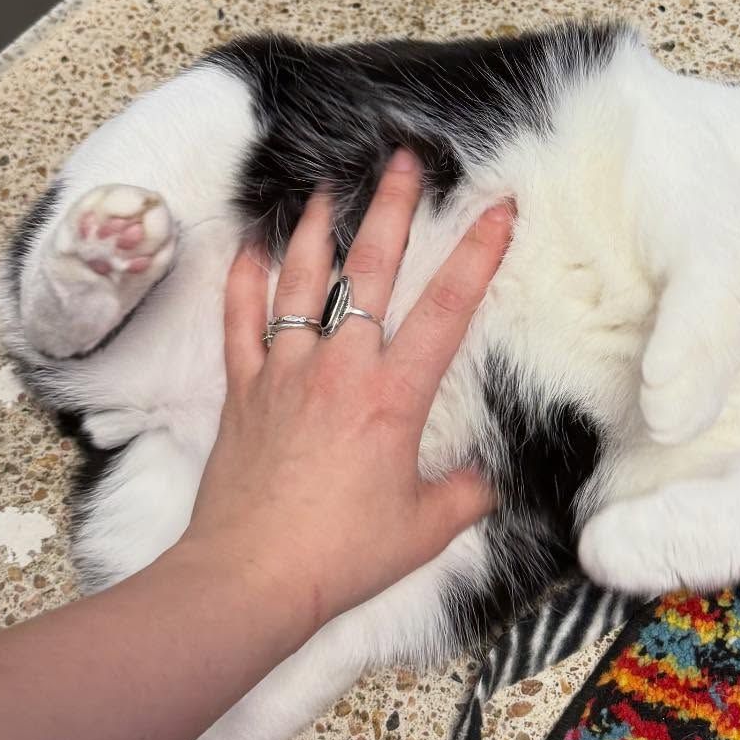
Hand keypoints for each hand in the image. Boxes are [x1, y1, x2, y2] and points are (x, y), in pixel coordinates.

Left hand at [181, 153, 511, 635]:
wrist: (251, 577)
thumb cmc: (342, 555)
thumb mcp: (426, 529)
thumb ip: (464, 494)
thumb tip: (481, 480)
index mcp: (394, 397)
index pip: (447, 310)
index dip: (478, 255)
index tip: (498, 208)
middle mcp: (340, 368)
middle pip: (372, 271)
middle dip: (394, 209)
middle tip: (404, 162)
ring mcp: (285, 373)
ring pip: (301, 282)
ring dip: (316, 230)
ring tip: (327, 188)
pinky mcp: (244, 391)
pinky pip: (241, 323)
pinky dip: (244, 282)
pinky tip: (250, 250)